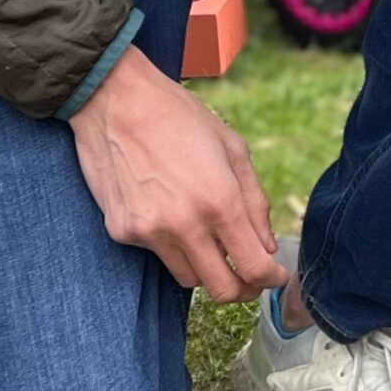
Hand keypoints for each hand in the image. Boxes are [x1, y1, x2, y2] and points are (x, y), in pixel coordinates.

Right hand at [70, 45, 288, 302]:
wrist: (115, 101)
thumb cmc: (179, 117)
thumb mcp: (232, 148)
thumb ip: (255, 202)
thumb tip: (267, 246)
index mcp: (220, 199)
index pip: (254, 266)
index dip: (271, 278)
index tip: (275, 276)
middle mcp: (185, 224)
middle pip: (222, 289)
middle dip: (242, 288)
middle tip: (249, 277)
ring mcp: (150, 232)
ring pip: (189, 279)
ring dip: (205, 268)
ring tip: (207, 237)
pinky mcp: (122, 232)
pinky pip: (157, 254)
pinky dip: (170, 244)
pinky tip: (165, 209)